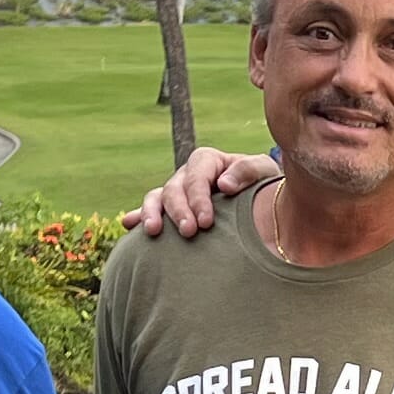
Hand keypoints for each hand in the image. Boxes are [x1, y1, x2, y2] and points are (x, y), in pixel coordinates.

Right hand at [130, 147, 276, 238]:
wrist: (263, 207)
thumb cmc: (264, 187)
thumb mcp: (265, 173)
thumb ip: (248, 171)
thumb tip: (224, 184)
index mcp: (209, 162)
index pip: (196, 175)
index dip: (198, 198)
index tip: (206, 222)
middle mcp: (188, 176)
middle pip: (173, 188)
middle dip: (178, 210)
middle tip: (189, 232)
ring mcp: (176, 193)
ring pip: (156, 197)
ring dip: (151, 213)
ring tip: (152, 231)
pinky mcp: (170, 212)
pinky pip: (149, 211)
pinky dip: (138, 216)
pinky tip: (129, 224)